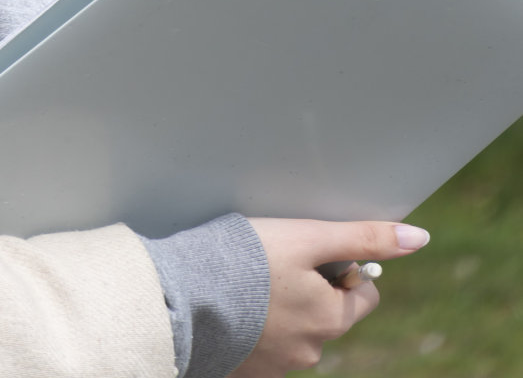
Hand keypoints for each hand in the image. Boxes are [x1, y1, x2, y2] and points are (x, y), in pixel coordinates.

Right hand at [232, 218, 429, 376]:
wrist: (183, 297)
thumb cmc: (246, 260)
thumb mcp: (308, 237)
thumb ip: (363, 239)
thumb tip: (419, 238)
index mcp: (331, 319)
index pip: (364, 295)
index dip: (343, 268)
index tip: (310, 252)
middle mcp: (312, 351)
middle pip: (329, 314)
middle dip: (312, 289)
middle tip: (276, 262)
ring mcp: (278, 366)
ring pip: (297, 330)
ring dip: (283, 309)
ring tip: (248, 282)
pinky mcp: (248, 372)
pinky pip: (265, 346)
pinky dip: (257, 327)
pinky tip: (234, 306)